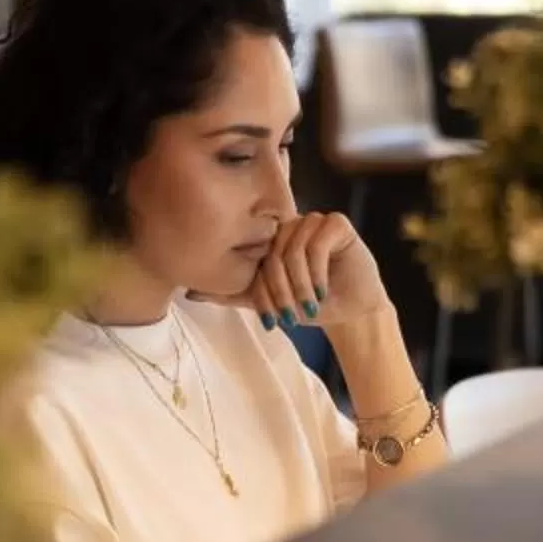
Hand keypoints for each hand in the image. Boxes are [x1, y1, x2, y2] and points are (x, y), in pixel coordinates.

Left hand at [236, 211, 390, 332]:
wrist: (350, 311)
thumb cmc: (309, 304)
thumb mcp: (267, 301)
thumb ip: (234, 294)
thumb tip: (191, 292)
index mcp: (270, 238)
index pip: (254, 259)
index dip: (262, 292)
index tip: (271, 321)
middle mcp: (289, 225)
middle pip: (273, 254)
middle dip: (280, 291)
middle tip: (290, 316)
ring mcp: (313, 221)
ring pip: (293, 250)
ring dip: (300, 285)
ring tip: (308, 305)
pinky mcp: (337, 223)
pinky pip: (317, 245)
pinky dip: (317, 273)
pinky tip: (322, 290)